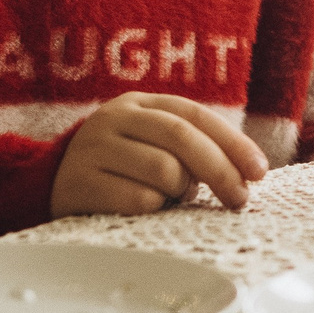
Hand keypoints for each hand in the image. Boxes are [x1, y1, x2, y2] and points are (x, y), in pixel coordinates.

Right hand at [51, 93, 269, 216]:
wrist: (54, 186)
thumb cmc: (124, 171)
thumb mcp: (155, 147)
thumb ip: (194, 150)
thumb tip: (247, 173)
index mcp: (141, 103)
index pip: (195, 115)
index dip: (233, 143)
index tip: (259, 172)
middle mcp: (114, 117)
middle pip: (182, 138)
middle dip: (220, 170)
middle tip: (239, 200)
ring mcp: (93, 147)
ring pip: (164, 170)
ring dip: (179, 192)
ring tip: (167, 197)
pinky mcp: (77, 182)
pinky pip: (138, 199)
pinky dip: (152, 208)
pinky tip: (141, 208)